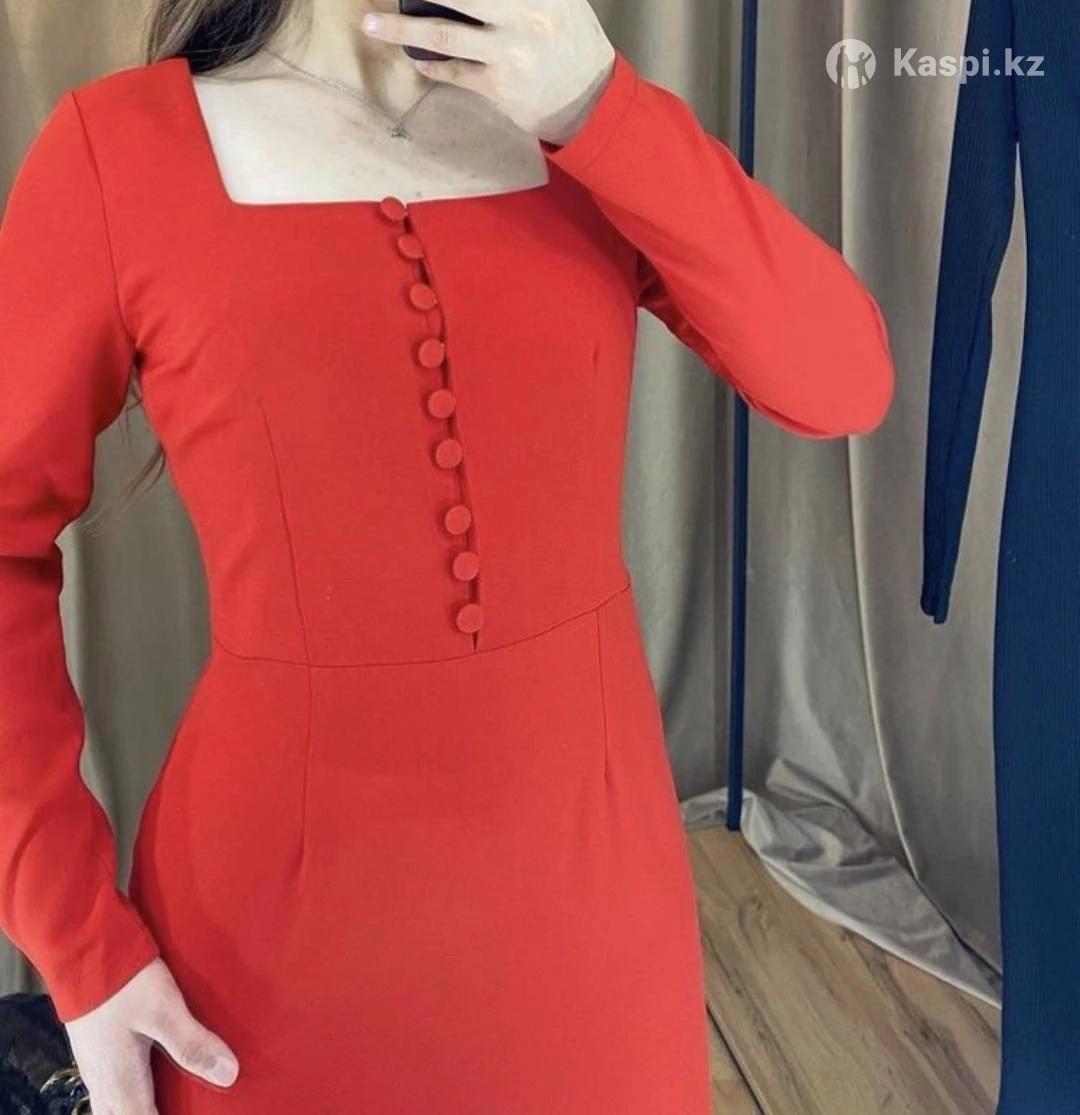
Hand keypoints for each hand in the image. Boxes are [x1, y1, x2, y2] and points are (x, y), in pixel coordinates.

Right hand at [64, 957, 238, 1111]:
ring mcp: (95, 1067)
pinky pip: (110, 1088)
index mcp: (122, 1082)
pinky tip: (144, 1080)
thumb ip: (193, 1044)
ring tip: (164, 1102)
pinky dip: (129, 1095)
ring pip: (115, 1107)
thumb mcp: (164, 1010)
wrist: (81, 952)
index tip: (191, 1114)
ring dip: (138, 1109)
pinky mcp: (95, 1049)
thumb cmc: (122, 981)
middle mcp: (104, 1082)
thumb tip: (227, 1074)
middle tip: (180, 1107)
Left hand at [360, 1, 616, 144]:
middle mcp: (521, 14)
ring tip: (370, 24)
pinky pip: (456, 72)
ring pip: (443, 33)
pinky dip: (434, 66)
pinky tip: (418, 61)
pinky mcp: (500, 87)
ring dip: (402, 29)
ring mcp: (508, 52)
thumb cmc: (572, 41)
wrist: (591, 100)